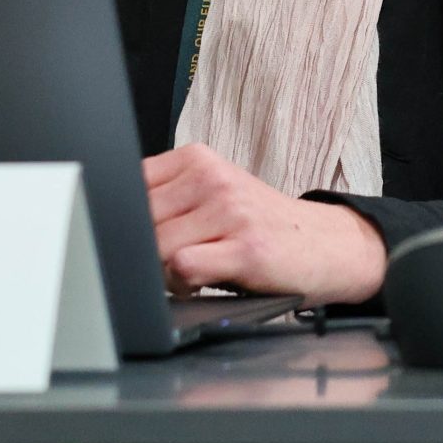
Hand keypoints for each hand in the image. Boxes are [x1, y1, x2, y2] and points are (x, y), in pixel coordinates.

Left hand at [142, 143, 386, 306]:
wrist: (326, 244)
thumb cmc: (263, 224)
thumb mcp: (215, 194)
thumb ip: (169, 199)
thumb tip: (116, 222)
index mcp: (197, 159)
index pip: (130, 184)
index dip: (128, 219)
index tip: (139, 235)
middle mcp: (212, 178)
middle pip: (140, 218)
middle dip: (145, 248)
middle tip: (170, 260)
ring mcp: (230, 211)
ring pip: (157, 244)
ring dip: (164, 270)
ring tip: (190, 270)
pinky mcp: (246, 248)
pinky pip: (184, 266)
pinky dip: (183, 283)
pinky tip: (203, 281)